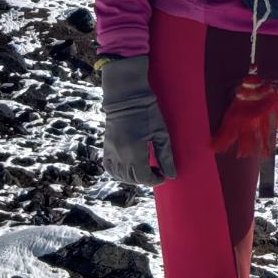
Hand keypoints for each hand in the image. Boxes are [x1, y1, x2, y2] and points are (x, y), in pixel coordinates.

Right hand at [99, 54, 176, 185]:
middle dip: (146, 179)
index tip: (163, 176)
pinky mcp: (107, 147)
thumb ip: (166, 156)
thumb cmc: (148, 112)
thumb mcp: (161, 133)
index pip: (144, 177)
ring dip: (133, 178)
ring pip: (120, 176)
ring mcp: (112, 152)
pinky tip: (128, 168)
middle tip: (157, 171)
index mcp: (135, 152)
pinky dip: (118, 173)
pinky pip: (108, 168)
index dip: (155, 180)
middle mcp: (121, 155)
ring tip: (144, 170)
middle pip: (133, 179)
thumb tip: (171, 175)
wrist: (126, 97)